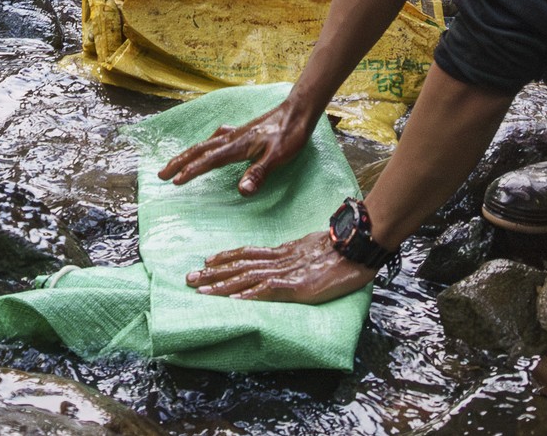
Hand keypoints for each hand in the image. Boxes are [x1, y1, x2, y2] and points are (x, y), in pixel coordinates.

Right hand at [158, 99, 314, 194]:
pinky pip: (214, 139)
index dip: (191, 171)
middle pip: (199, 150)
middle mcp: (232, 138)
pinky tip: (207, 145)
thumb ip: (259, 173)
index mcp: (237, 146)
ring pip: (205, 143)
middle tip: (160, 173)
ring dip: (188, 153)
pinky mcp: (242, 131)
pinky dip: (203, 145)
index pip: (208, 160)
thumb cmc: (290, 134)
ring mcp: (236, 133)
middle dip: (179, 162)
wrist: (299, 110)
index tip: (174, 181)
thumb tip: (241, 191)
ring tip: (175, 162)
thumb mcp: (278, 157)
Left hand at [186, 229, 373, 304]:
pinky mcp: (298, 286)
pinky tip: (234, 300)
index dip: (226, 257)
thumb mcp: (314, 249)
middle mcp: (280, 260)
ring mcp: (287, 273)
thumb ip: (298, 255)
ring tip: (201, 291)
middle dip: (213, 273)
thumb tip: (286, 260)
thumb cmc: (342, 248)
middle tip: (188, 279)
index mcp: (284, 252)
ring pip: (247, 278)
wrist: (358, 246)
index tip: (206, 261)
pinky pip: (269, 290)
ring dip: (222, 285)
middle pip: (240, 266)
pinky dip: (249, 295)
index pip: (248, 253)